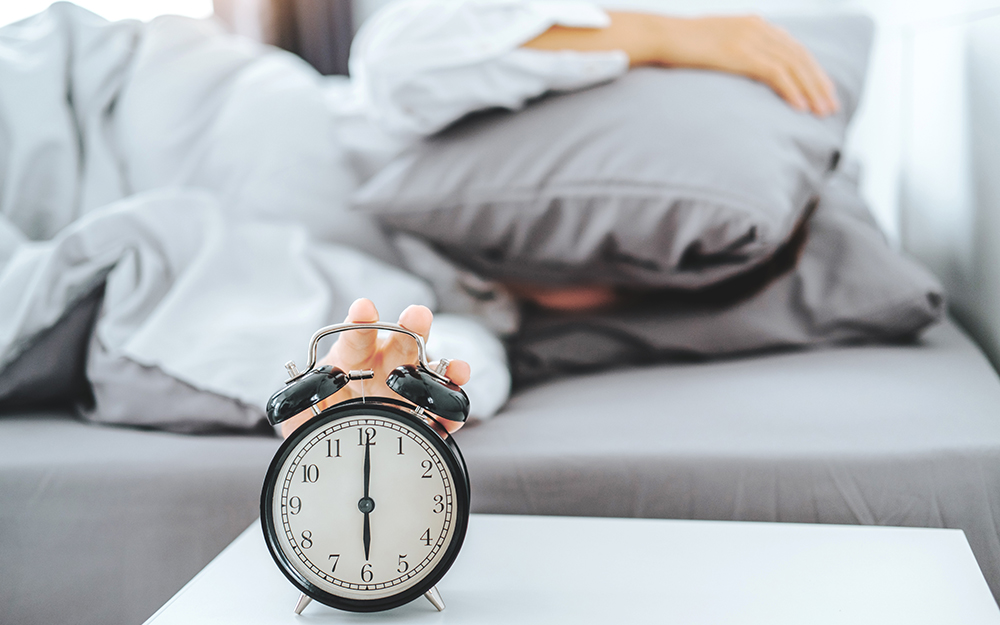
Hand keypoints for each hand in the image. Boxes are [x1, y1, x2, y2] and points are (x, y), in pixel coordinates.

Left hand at [279, 298, 471, 437]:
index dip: (359, 323)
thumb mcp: (300, 417)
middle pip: (399, 344)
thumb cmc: (323, 416)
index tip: (364, 307)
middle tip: (417, 315)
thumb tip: (292, 407)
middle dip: (409, 328)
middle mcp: (384, 366)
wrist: (345, 440)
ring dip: (443, 365)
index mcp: (352, 360)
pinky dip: (453, 401)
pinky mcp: (424, 411)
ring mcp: (408, 387)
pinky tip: (459, 400)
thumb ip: (296, 411)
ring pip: (428, 371)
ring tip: (457, 366)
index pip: (355, 338)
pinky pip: (442, 405)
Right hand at [652, 15, 839, 115]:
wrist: (661, 35)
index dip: (811, 69)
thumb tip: (742, 69)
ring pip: (793, 65)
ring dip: (811, 90)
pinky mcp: (741, 53)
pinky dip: (791, 90)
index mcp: (754, 23)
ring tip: (821, 111)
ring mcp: (750, 38)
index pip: (793, 47)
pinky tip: (800, 106)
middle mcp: (758, 27)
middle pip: (800, 56)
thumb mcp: (714, 43)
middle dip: (818, 82)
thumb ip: (734, 51)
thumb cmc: (680, 45)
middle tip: (831, 105)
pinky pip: (775, 73)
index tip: (822, 89)